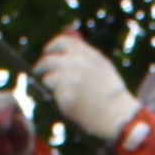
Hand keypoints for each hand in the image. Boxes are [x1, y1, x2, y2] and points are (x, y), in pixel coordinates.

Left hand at [36, 30, 139, 146]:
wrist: (115, 113)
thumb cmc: (109, 92)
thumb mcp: (102, 66)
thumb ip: (85, 55)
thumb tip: (66, 46)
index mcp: (87, 54)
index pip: (62, 41)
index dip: (52, 47)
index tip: (48, 53)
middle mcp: (76, 61)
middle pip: (48, 58)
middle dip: (41, 66)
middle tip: (39, 72)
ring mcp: (69, 76)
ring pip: (47, 76)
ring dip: (48, 83)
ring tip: (57, 90)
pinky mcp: (63, 91)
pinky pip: (51, 92)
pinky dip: (56, 96)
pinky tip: (67, 101)